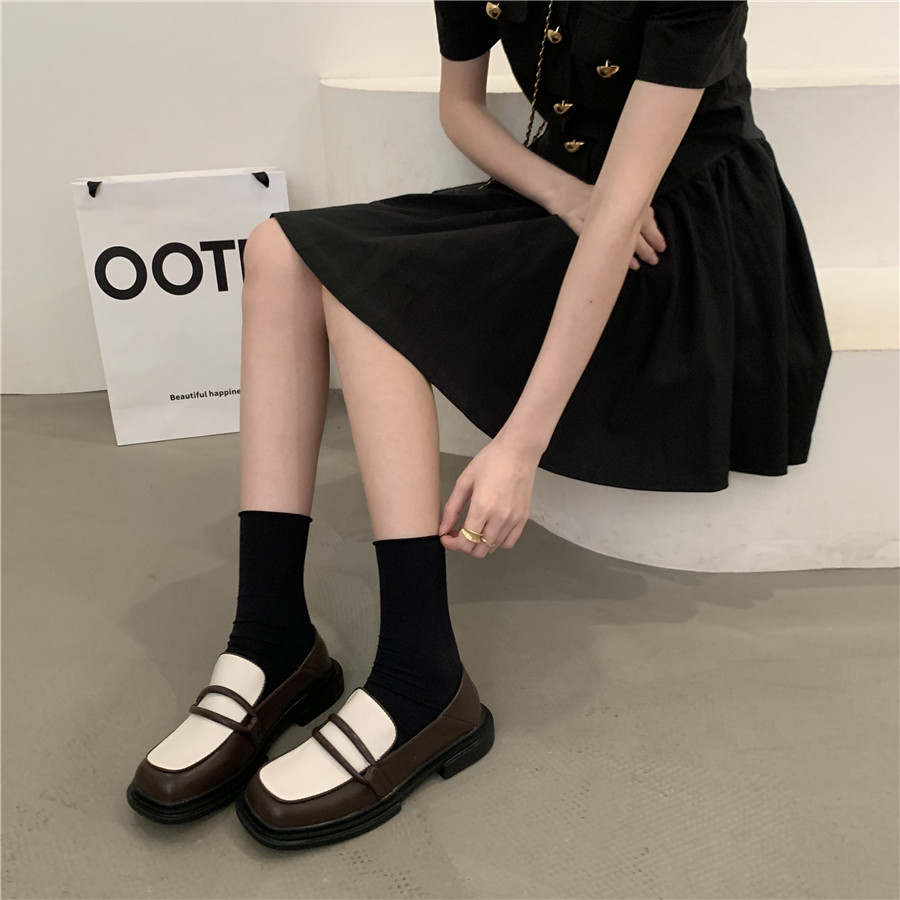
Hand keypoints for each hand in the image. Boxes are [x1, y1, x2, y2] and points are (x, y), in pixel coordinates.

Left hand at [438, 437, 537, 558]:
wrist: (519, 451)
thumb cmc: (491, 460)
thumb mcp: (465, 481)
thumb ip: (452, 508)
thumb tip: (443, 528)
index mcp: (482, 508)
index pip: (465, 542)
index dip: (451, 544)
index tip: (446, 537)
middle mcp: (500, 518)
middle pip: (479, 551)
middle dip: (464, 546)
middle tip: (458, 533)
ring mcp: (514, 520)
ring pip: (493, 549)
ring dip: (479, 544)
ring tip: (474, 529)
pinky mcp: (523, 519)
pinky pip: (509, 542)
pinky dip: (497, 542)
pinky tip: (490, 529)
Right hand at [544, 175, 665, 269]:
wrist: (561, 189)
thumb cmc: (588, 195)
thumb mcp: (611, 195)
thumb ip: (630, 204)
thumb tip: (651, 221)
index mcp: (619, 196)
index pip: (641, 214)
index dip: (653, 232)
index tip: (662, 246)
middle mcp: (607, 204)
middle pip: (630, 226)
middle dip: (645, 245)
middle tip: (654, 260)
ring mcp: (590, 213)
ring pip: (613, 232)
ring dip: (629, 250)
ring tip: (640, 264)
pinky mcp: (574, 219)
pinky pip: (591, 237)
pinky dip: (602, 248)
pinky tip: (613, 261)